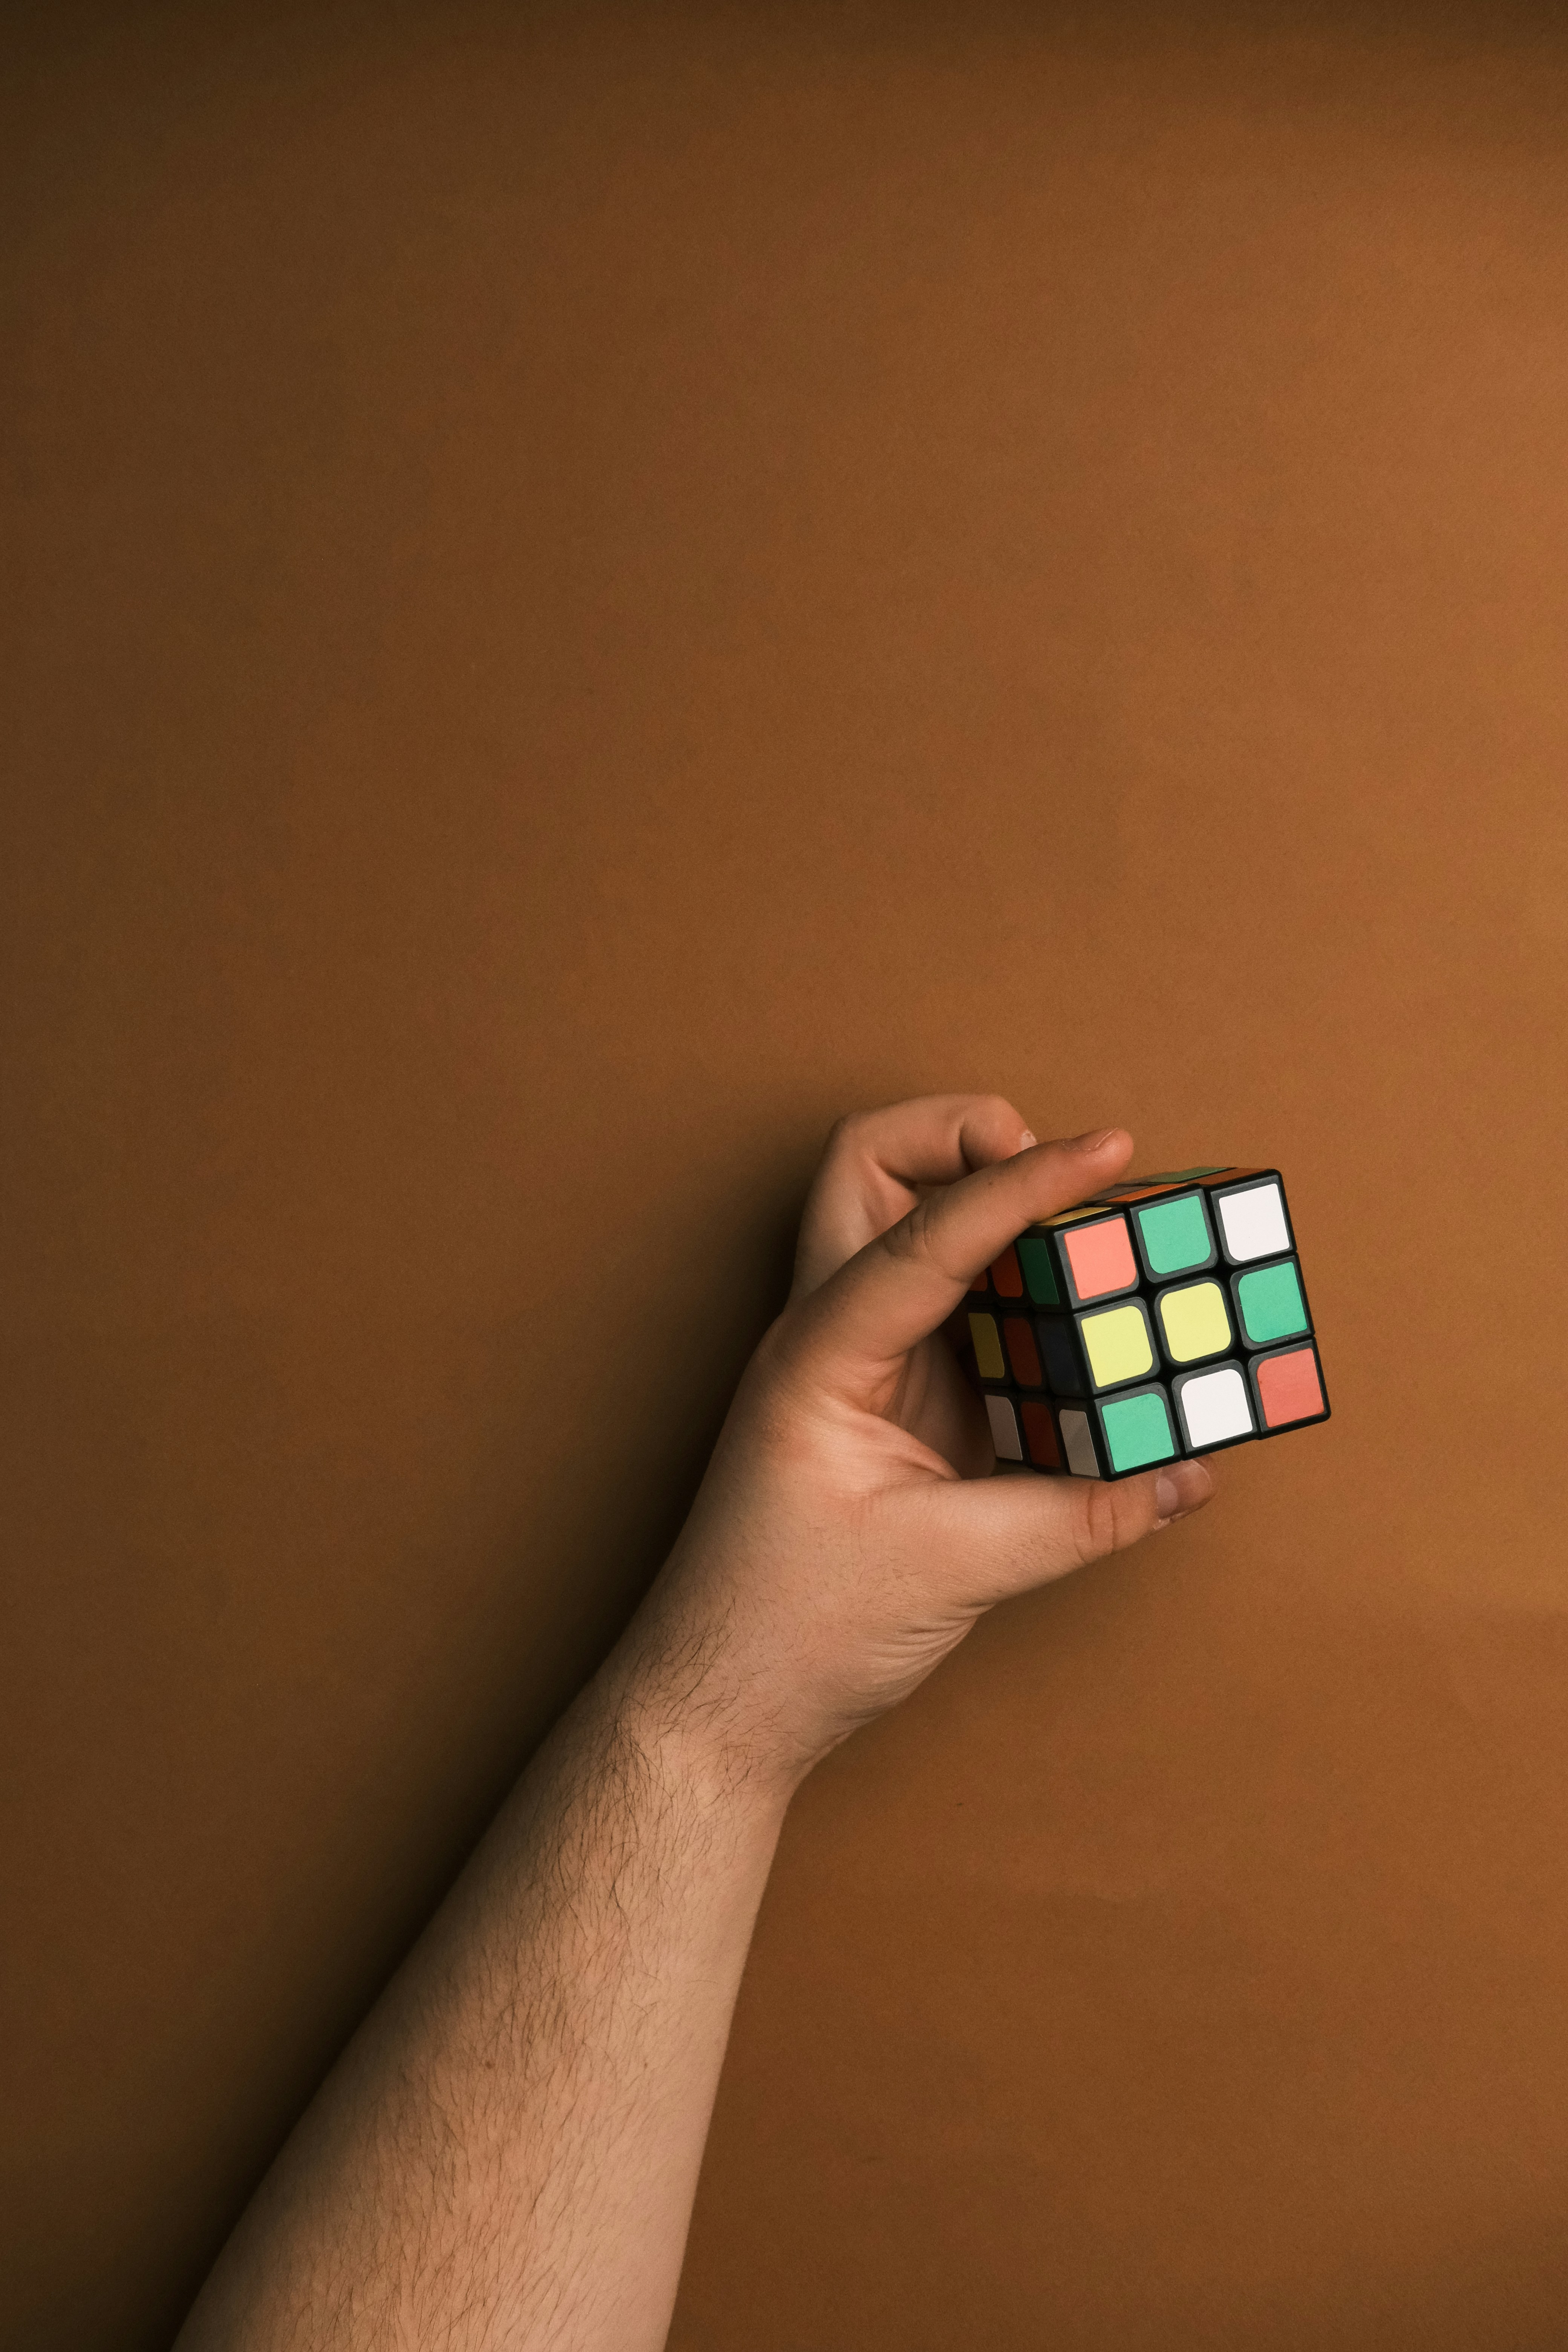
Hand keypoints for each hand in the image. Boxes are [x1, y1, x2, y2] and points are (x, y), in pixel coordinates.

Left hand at [627, 1094, 1215, 1790]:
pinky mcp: (894, 1406)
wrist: (718, 1704)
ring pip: (914, 1227)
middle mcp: (829, 1337)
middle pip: (872, 1171)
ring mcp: (859, 1366)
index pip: (927, 1231)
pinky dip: (1016, 1291)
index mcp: (818, 1356)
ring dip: (996, 1208)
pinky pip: (957, 1312)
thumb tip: (1185, 1473)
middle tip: (1064, 1170)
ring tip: (1096, 1232)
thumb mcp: (948, 1570)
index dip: (1022, 1181)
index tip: (1105, 1148)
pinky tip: (1080, 1316)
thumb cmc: (789, 1632)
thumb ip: (1079, 1515)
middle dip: (962, 1136)